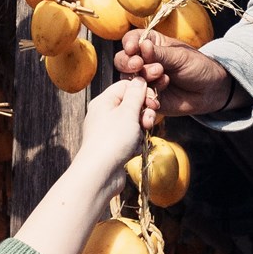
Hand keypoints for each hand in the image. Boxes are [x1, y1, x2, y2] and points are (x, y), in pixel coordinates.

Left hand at [75, 75, 147, 191]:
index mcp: (104, 101)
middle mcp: (103, 114)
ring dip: (141, 129)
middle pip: (131, 105)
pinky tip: (133, 150)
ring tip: (139, 137)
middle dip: (144, 113)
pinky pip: (130, 139)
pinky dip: (136, 143)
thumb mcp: (128, 111)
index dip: (142, 92)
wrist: (100, 173)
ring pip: (133, 123)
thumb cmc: (111, 140)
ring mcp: (108, 131)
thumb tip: (139, 80)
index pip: (126, 87)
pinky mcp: (113, 146)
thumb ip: (136, 94)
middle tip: (147, 121)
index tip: (152, 101)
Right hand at [115, 27, 232, 119]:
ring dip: (142, 80)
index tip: (133, 48)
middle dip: (129, 63)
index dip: (129, 43)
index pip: (132, 39)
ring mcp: (144, 80)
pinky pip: (138, 98)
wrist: (210, 91)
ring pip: (128, 80)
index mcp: (151, 44)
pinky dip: (145, 99)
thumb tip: (142, 46)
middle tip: (140, 66)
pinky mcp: (147, 96)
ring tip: (163, 79)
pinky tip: (156, 101)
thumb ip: (160, 54)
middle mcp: (143, 61)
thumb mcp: (180, 57)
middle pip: (123, 60)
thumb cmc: (197, 66)